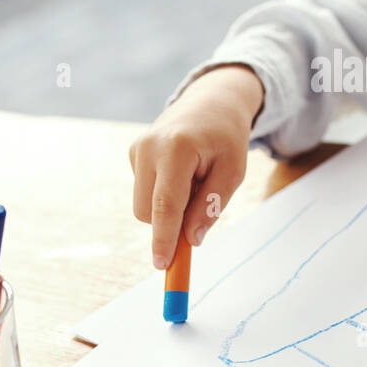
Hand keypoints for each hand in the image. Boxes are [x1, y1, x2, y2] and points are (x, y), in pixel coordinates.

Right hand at [128, 65, 264, 268]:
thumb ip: (211, 206)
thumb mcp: (233, 172)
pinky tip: (181, 171)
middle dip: (170, 223)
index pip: (166, 204)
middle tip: (202, 205)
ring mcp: (137, 149)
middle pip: (148, 211)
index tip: (163, 264)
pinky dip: (163, 192)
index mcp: (177, 149)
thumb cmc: (226, 138)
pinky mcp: (133, 153)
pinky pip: (145, 191)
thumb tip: (191, 240)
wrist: (211, 102)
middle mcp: (149, 147)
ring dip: (169, 206)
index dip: (164, 238)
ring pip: (144, 205)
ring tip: (193, 180)